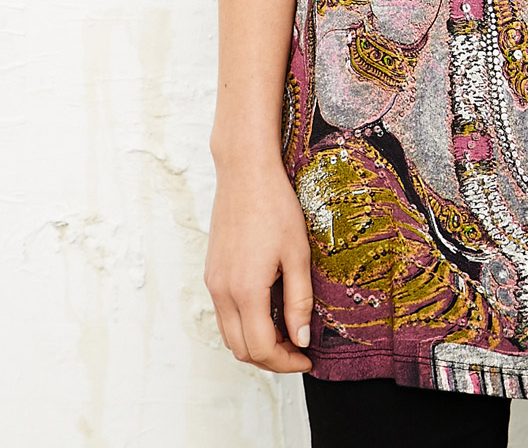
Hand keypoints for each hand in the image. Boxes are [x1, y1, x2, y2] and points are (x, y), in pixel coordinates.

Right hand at [204, 157, 314, 373]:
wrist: (245, 173)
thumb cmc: (275, 206)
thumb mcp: (298, 253)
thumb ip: (299, 301)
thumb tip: (301, 339)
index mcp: (245, 291)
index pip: (261, 349)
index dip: (286, 362)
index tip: (308, 357)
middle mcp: (222, 292)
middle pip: (242, 350)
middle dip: (272, 359)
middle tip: (300, 349)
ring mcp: (213, 283)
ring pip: (229, 335)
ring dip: (256, 344)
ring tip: (286, 333)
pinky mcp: (211, 273)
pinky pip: (224, 315)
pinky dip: (244, 325)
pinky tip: (268, 311)